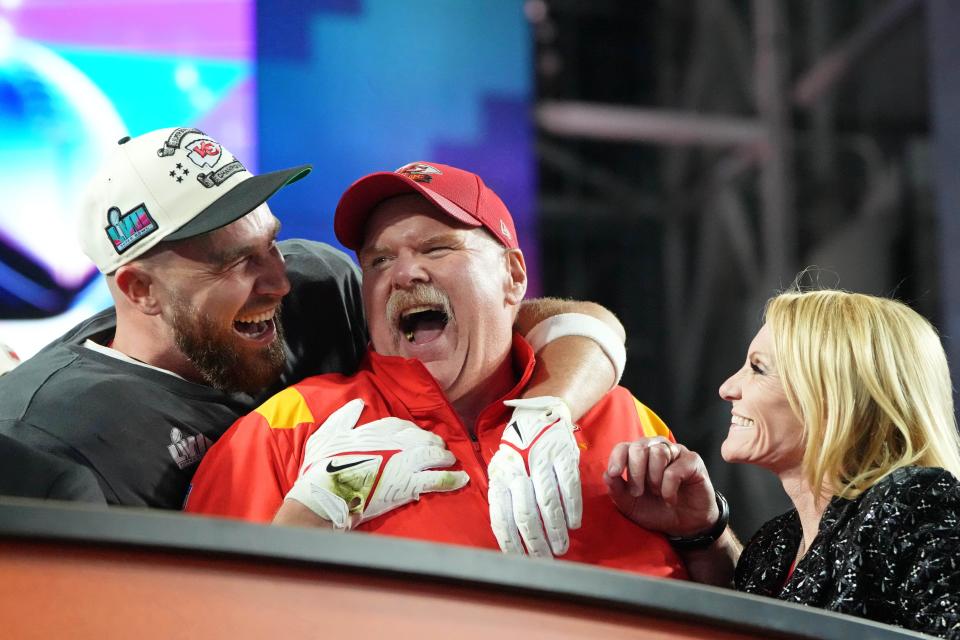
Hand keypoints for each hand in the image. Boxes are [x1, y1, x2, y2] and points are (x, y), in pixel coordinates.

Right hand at [285, 399, 468, 528]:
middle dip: (432, 443)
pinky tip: (462, 479)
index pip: (401, 425)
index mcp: (375, 430)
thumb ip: (344, 418)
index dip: (412, 430)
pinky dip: (452, 479)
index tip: (416, 435)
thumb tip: (357, 403)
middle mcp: (393, 443)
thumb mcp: (327, 434)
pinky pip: (436, 479)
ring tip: (450, 461)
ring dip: (444, 458)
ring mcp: (403, 463)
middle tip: (439, 448)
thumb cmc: (320, 467)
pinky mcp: (408, 484)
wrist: (324, 495)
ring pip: (432, 456)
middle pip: (421, 438)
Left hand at [487, 396, 581, 556]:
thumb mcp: (503, 471)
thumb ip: (505, 499)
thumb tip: (509, 539)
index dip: (511, 542)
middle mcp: (518, 469)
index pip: (501, 517)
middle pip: (525, 513)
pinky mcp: (563, 455)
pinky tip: (574, 524)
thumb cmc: (519, 452)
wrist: (539, 415)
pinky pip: (569, 487)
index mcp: (499, 477)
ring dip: (556, 530)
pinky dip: (572, 509)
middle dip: (536, 542)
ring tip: (560, 547)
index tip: (521, 560)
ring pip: (548, 503)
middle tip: (545, 559)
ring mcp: (541, 461)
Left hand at [604, 437, 717, 537]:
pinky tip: (670, 499)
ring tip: (657, 494)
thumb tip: (607, 474)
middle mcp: (656, 449)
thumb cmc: (656, 510)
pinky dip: (669, 488)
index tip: (615, 474)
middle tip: (637, 493)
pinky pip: (675, 469)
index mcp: (639, 456)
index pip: (623, 447)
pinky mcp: (693, 461)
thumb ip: (617, 490)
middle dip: (635, 472)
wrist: (683, 526)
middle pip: (639, 447)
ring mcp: (676, 452)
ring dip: (654, 479)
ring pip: (658, 453)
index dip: (616, 458)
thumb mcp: (630, 505)